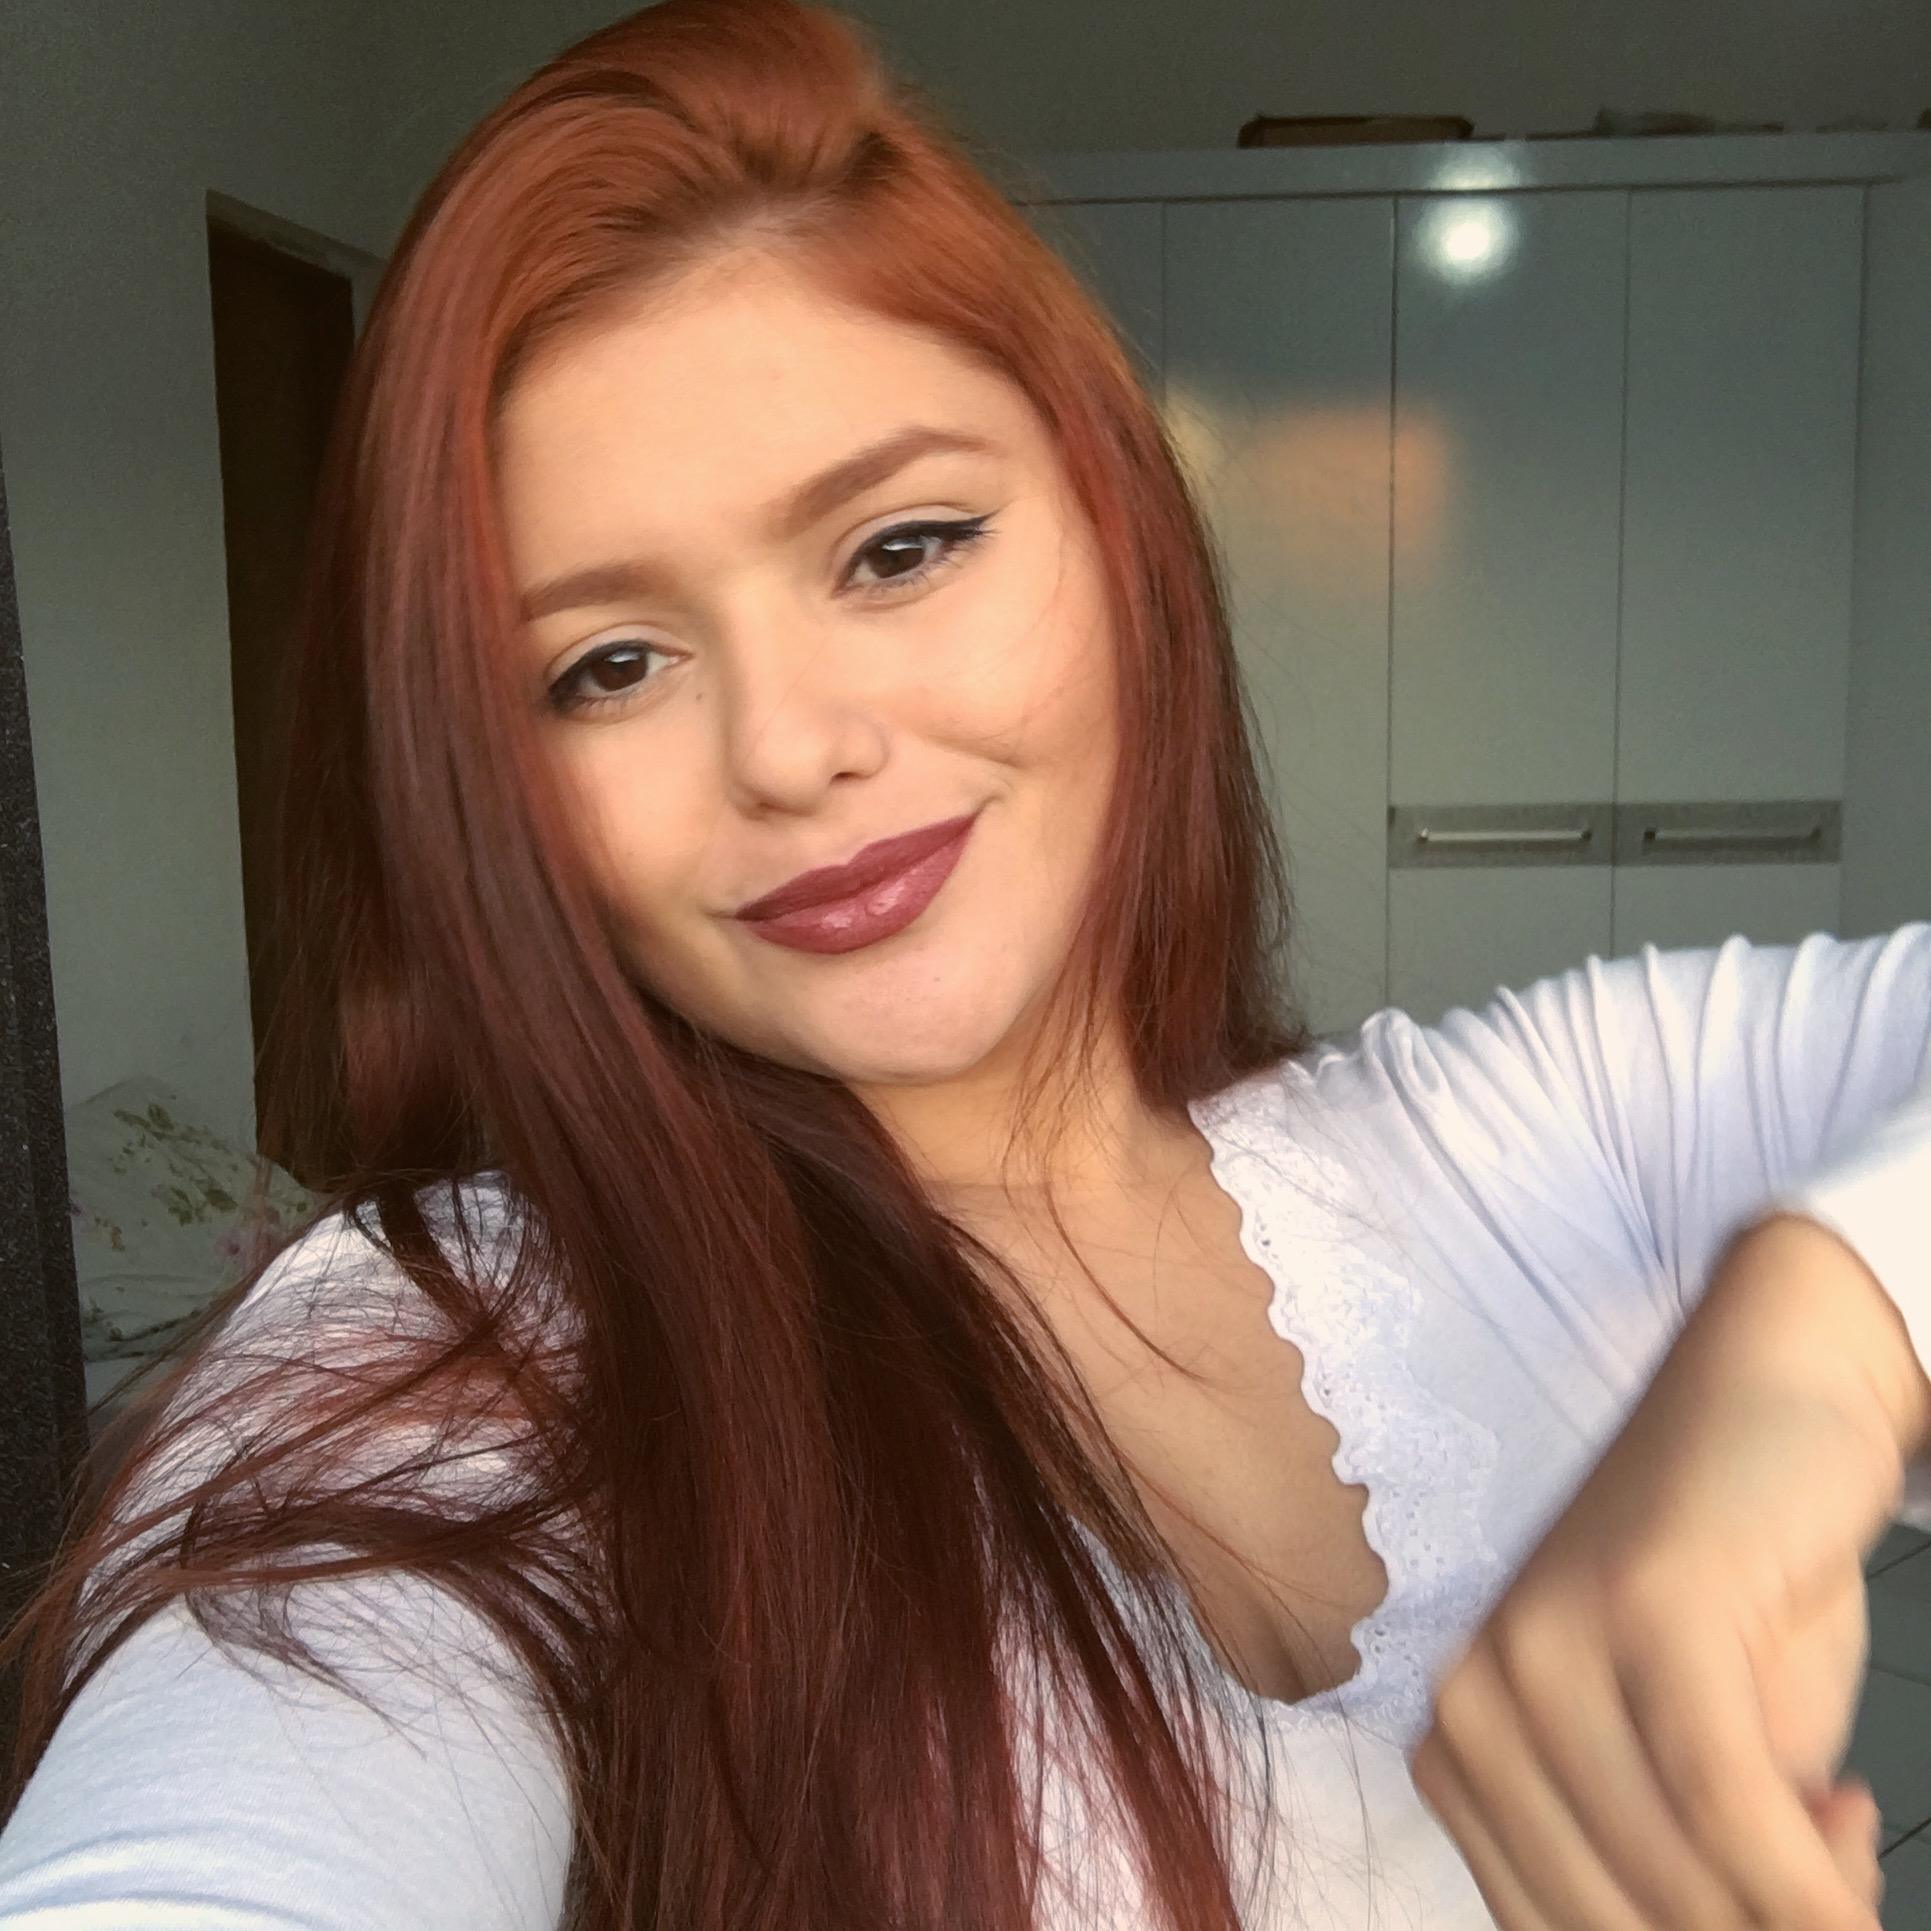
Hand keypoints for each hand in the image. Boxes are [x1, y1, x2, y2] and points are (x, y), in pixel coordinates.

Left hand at [1409, 1215, 1925, 1928]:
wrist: (1768, 1396)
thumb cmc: (1732, 1595)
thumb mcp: (1685, 1763)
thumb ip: (1669, 1867)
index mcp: (1458, 1748)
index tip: (1774, 1910)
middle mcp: (1471, 1701)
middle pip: (1618, 1923)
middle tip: (1834, 1861)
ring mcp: (1543, 1650)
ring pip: (1682, 1888)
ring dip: (1803, 1903)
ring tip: (1843, 1814)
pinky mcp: (1641, 1614)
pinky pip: (1729, 1813)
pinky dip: (1811, 1887)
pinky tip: (1858, 1837)